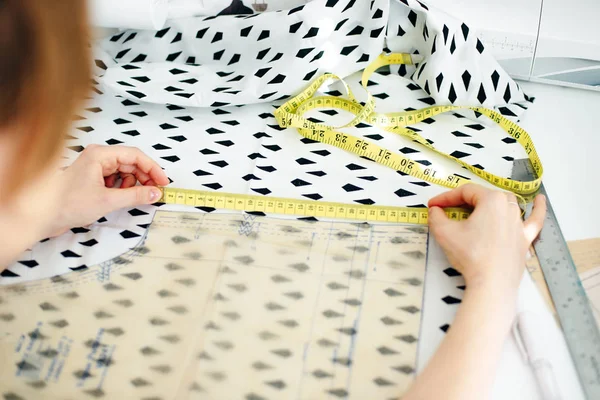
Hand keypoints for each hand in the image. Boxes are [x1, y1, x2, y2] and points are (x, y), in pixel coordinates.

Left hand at [47, 144, 168, 235]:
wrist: (42, 216)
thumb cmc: (68, 204)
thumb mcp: (108, 200)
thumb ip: (136, 195)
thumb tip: (155, 193)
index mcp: (100, 155)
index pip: (135, 155)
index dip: (152, 168)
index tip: (163, 182)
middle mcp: (98, 157)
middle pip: (131, 162)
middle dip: (144, 177)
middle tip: (155, 192)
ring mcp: (94, 167)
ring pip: (124, 171)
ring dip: (133, 184)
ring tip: (135, 197)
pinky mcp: (92, 178)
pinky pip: (116, 179)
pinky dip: (123, 188)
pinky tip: (122, 197)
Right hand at [428, 184, 545, 295]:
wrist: (492, 282)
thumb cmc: (471, 255)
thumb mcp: (444, 232)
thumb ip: (436, 217)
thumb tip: (435, 211)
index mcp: (491, 200)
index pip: (465, 191)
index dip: (446, 197)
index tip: (434, 206)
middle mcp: (509, 207)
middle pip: (484, 196)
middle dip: (464, 201)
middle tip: (448, 211)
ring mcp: (519, 223)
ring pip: (506, 204)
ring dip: (491, 203)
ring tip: (479, 206)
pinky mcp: (525, 239)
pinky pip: (534, 220)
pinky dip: (538, 209)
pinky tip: (540, 200)